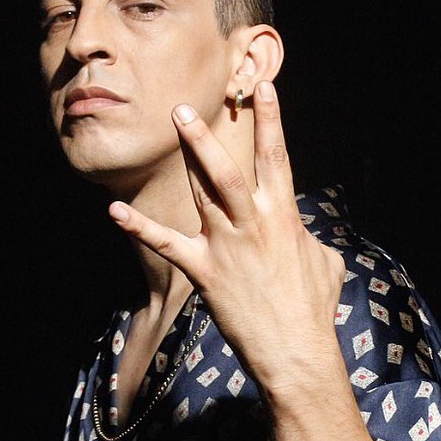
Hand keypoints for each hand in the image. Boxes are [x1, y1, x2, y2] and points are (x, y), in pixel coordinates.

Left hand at [108, 80, 346, 395]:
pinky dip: (139, 227)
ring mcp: (226, 246)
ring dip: (186, 157)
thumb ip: (309, 239)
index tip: (265, 88)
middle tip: (184, 107)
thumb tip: (306, 237)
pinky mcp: (204, 271)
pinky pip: (167, 245)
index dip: (272, 120)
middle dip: (206, 136)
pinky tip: (115, 210)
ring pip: (202, 192)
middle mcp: (253, 223)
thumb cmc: (313, 309)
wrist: (297, 352)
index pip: (276, 158)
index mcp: (283, 217)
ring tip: (171, 125)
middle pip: (227, 169)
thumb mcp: (325, 262)